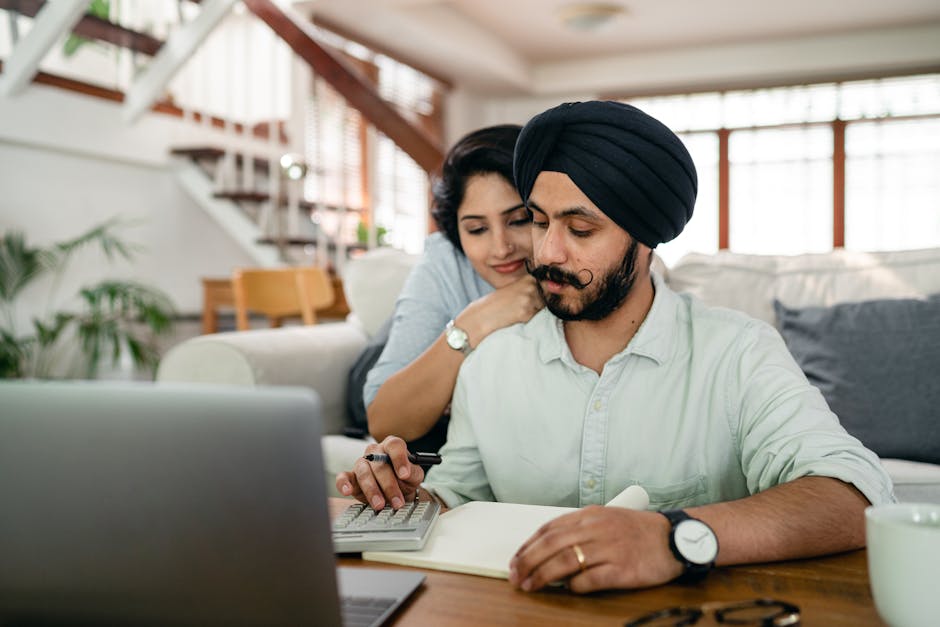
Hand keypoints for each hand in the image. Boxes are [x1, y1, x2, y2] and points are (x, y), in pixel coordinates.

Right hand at [335, 436, 424, 510]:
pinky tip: (347, 491)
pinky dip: (344, 484)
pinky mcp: (351, 477)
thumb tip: (405, 473)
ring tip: (380, 505)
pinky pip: (344, 477)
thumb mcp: (414, 476)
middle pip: (379, 464)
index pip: (394, 445)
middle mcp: (375, 452)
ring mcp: (361, 463)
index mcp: (391, 446)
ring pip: (364, 473)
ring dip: (372, 490)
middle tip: (397, 501)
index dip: (399, 459)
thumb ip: (412, 472)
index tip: (405, 475)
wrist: (396, 492)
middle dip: (389, 485)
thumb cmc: (404, 480)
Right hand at [456, 275, 541, 346]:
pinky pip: (537, 317)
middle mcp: (530, 286)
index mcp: (527, 278)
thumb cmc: (498, 304)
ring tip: (518, 311)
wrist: (483, 315)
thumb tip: (551, 294)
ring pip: (544, 308)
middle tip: (523, 307)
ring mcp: (529, 298)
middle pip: (548, 298)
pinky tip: (516, 317)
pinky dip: (529, 319)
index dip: (545, 294)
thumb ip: (531, 288)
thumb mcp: (515, 289)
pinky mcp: (526, 312)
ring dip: (535, 312)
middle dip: (541, 304)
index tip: (533, 299)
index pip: (548, 286)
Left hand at [508, 506, 681, 592]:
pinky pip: (590, 579)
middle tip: (515, 576)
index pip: (549, 528)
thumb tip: (549, 549)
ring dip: (543, 576)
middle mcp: (596, 529)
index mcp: (590, 515)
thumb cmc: (638, 531)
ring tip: (531, 585)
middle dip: (528, 561)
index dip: (528, 545)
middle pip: (551, 544)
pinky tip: (567, 589)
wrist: (674, 538)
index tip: (516, 559)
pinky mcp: (622, 569)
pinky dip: (574, 585)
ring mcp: (609, 548)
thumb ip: (578, 530)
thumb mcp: (605, 519)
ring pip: (565, 561)